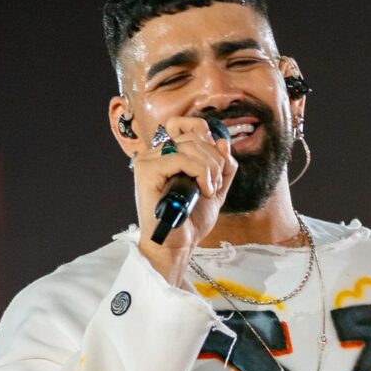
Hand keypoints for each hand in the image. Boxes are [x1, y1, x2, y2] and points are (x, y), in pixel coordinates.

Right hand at [131, 115, 236, 280]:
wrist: (177, 246)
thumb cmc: (190, 221)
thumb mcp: (215, 188)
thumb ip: (222, 166)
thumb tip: (222, 142)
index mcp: (167, 154)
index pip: (185, 124)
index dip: (206, 136)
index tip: (215, 164)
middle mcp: (155, 154)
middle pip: (193, 135)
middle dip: (214, 159)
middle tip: (214, 185)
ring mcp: (148, 160)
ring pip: (190, 145)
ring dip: (210, 168)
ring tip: (209, 190)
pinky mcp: (147, 171)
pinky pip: (181, 158)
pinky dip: (201, 172)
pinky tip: (203, 190)